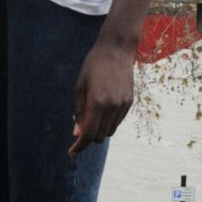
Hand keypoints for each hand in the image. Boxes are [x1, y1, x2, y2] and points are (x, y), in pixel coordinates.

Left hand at [69, 39, 134, 154]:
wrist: (116, 50)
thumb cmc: (93, 66)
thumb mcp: (80, 87)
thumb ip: (79, 112)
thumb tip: (77, 133)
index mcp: (97, 102)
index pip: (88, 134)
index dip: (79, 146)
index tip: (71, 152)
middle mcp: (112, 107)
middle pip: (100, 136)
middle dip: (88, 137)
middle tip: (79, 129)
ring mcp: (123, 105)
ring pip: (110, 131)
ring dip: (99, 130)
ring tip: (91, 117)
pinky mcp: (130, 102)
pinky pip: (118, 121)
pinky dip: (108, 122)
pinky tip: (102, 110)